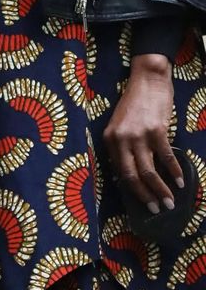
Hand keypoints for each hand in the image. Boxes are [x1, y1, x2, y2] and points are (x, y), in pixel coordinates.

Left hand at [103, 54, 182, 210]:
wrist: (148, 79)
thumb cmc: (135, 102)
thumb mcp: (120, 124)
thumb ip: (123, 146)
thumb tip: (132, 172)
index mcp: (110, 139)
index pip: (118, 171)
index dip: (131, 189)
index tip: (141, 201)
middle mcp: (121, 139)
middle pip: (131, 176)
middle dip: (144, 196)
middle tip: (156, 210)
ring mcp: (139, 135)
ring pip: (148, 171)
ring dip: (160, 190)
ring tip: (169, 202)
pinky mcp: (156, 130)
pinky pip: (166, 157)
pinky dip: (174, 172)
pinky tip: (179, 181)